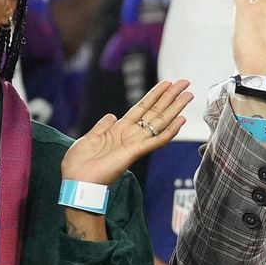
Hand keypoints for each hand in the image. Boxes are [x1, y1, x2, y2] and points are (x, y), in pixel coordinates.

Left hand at [61, 78, 192, 187]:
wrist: (76, 182)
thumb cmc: (79, 164)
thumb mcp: (89, 138)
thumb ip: (102, 126)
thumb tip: (111, 115)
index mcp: (120, 129)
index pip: (142, 107)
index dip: (155, 94)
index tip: (168, 83)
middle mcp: (132, 134)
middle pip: (156, 111)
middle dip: (170, 96)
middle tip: (185, 83)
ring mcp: (136, 143)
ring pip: (161, 122)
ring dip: (175, 108)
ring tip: (188, 95)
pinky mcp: (136, 152)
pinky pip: (156, 141)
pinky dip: (170, 131)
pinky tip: (181, 121)